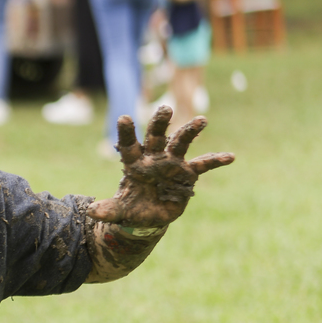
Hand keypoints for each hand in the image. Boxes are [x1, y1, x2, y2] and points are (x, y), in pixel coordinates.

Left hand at [88, 107, 233, 227]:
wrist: (150, 215)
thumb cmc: (132, 207)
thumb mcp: (119, 211)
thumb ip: (107, 210)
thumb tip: (91, 211)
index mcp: (135, 163)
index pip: (129, 145)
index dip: (126, 132)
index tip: (123, 117)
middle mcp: (154, 158)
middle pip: (157, 136)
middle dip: (160, 122)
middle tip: (165, 108)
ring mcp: (172, 163)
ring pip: (181, 143)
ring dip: (190, 131)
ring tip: (202, 119)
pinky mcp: (188, 173)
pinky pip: (203, 165)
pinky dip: (216, 160)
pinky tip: (230, 156)